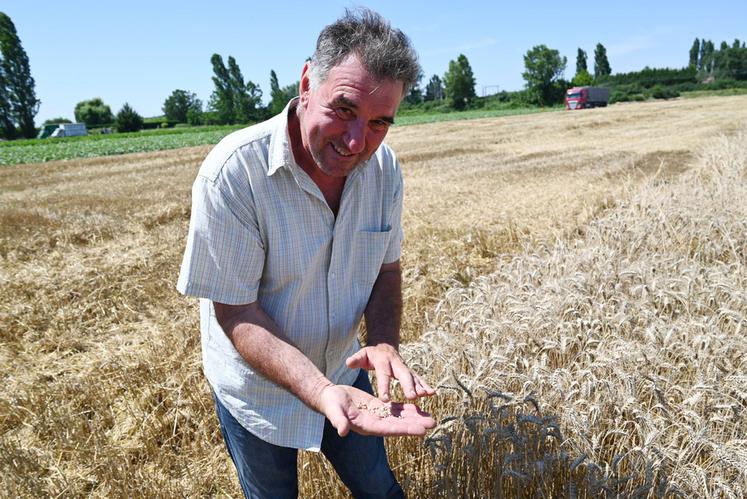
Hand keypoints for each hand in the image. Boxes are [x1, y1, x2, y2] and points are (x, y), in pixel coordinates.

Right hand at [319, 384, 435, 436]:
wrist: (328, 397)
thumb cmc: (330, 403)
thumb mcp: (334, 411)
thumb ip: (338, 421)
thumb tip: (342, 431)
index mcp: (366, 425)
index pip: (389, 429)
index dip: (405, 429)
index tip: (420, 430)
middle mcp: (375, 423)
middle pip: (398, 424)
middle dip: (415, 424)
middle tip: (433, 424)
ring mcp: (377, 415)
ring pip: (399, 417)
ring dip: (415, 417)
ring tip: (430, 418)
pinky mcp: (378, 407)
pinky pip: (395, 409)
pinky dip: (406, 409)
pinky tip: (418, 408)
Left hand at [346, 344, 435, 401]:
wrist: (384, 345)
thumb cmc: (370, 355)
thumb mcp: (362, 355)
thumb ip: (356, 359)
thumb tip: (348, 363)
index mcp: (382, 361)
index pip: (383, 374)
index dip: (384, 386)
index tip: (385, 399)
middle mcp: (396, 363)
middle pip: (403, 374)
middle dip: (408, 386)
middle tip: (412, 397)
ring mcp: (404, 367)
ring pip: (413, 376)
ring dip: (420, 386)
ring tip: (426, 395)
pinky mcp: (410, 371)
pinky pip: (419, 378)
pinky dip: (426, 385)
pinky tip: (433, 393)